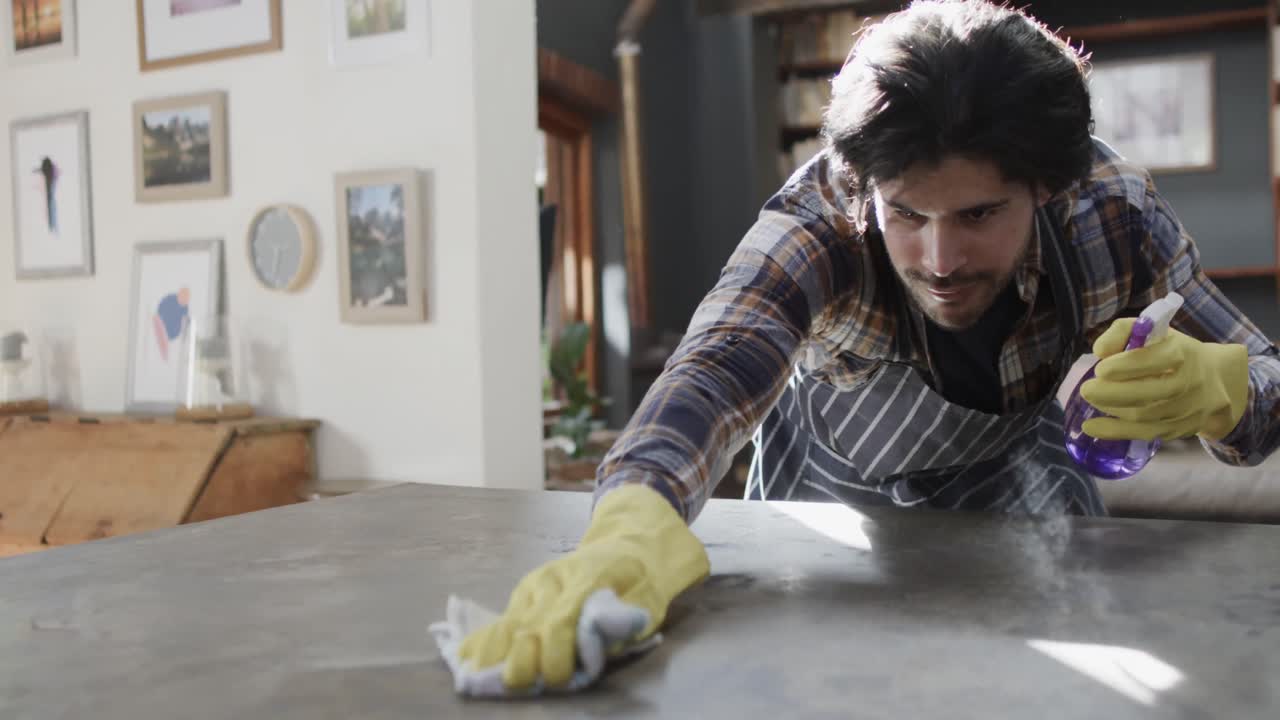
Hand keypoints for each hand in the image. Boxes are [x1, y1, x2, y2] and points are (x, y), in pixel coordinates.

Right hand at [458, 485, 708, 689]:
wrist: (628, 545)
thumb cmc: (641, 581)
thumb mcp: (646, 599)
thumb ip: (622, 621)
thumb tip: (594, 642)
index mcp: (585, 580)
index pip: (559, 622)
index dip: (554, 655)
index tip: (559, 680)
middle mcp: (552, 580)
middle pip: (527, 626)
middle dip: (522, 662)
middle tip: (523, 686)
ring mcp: (535, 584)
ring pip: (509, 622)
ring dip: (495, 655)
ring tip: (479, 680)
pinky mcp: (524, 591)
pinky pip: (501, 618)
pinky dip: (484, 641)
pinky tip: (467, 659)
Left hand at [1080, 318, 1248, 440]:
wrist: (1215, 380)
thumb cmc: (1172, 351)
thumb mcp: (1153, 332)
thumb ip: (1123, 332)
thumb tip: (1100, 350)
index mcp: (1183, 352)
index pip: (1155, 360)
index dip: (1126, 365)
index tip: (1100, 368)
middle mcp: (1189, 382)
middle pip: (1150, 392)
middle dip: (1113, 393)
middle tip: (1086, 389)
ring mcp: (1187, 409)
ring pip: (1145, 415)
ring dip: (1112, 409)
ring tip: (1092, 399)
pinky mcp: (1180, 429)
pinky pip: (1145, 433)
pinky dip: (1115, 431)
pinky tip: (1091, 427)